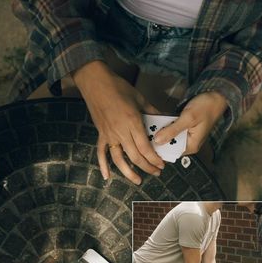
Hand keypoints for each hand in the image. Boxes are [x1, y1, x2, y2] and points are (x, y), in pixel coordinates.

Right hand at [72, 61, 164, 183]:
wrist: (95, 82)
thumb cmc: (118, 87)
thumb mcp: (140, 98)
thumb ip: (153, 112)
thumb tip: (165, 119)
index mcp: (132, 122)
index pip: (145, 147)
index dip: (154, 159)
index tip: (161, 164)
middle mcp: (121, 132)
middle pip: (135, 156)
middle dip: (147, 167)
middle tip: (156, 172)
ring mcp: (109, 135)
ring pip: (119, 159)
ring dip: (129, 172)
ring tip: (138, 180)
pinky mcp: (101, 135)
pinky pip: (101, 153)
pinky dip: (103, 166)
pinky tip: (107, 177)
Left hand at [154, 91, 226, 154]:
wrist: (217, 96)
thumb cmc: (206, 107)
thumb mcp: (188, 118)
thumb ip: (172, 130)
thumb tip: (157, 141)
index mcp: (191, 146)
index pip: (171, 152)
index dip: (159, 148)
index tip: (148, 142)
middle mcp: (189, 144)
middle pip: (169, 145)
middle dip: (159, 139)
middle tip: (147, 131)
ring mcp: (187, 136)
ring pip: (170, 137)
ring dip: (162, 131)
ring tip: (151, 126)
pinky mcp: (185, 128)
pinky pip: (173, 130)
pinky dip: (166, 126)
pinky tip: (158, 121)